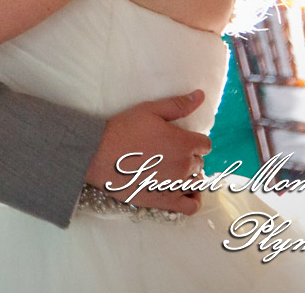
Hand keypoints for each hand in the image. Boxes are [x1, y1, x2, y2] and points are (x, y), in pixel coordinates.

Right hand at [86, 90, 209, 215]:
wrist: (99, 155)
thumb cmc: (123, 130)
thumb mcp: (150, 110)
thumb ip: (178, 105)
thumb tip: (201, 95)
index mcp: (184, 143)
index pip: (205, 145)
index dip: (194, 141)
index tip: (181, 140)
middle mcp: (185, 165)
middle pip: (199, 163)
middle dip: (189, 157)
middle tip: (170, 153)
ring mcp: (176, 185)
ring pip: (196, 182)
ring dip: (190, 176)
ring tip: (174, 171)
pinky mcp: (166, 201)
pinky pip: (191, 207)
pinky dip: (193, 200)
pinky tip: (185, 193)